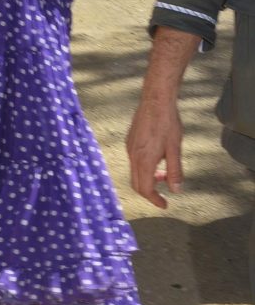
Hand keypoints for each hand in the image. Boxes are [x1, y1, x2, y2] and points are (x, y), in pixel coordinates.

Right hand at [126, 93, 183, 209]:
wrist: (155, 100)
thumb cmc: (167, 122)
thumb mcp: (175, 148)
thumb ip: (175, 171)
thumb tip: (175, 190)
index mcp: (145, 160)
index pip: (145, 189)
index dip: (155, 200)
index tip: (164, 204)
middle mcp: (133, 156)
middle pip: (137, 184)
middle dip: (150, 192)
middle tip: (164, 193)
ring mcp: (130, 148)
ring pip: (135, 172)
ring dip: (148, 178)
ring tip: (164, 173)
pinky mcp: (130, 141)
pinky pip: (134, 161)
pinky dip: (144, 168)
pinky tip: (157, 158)